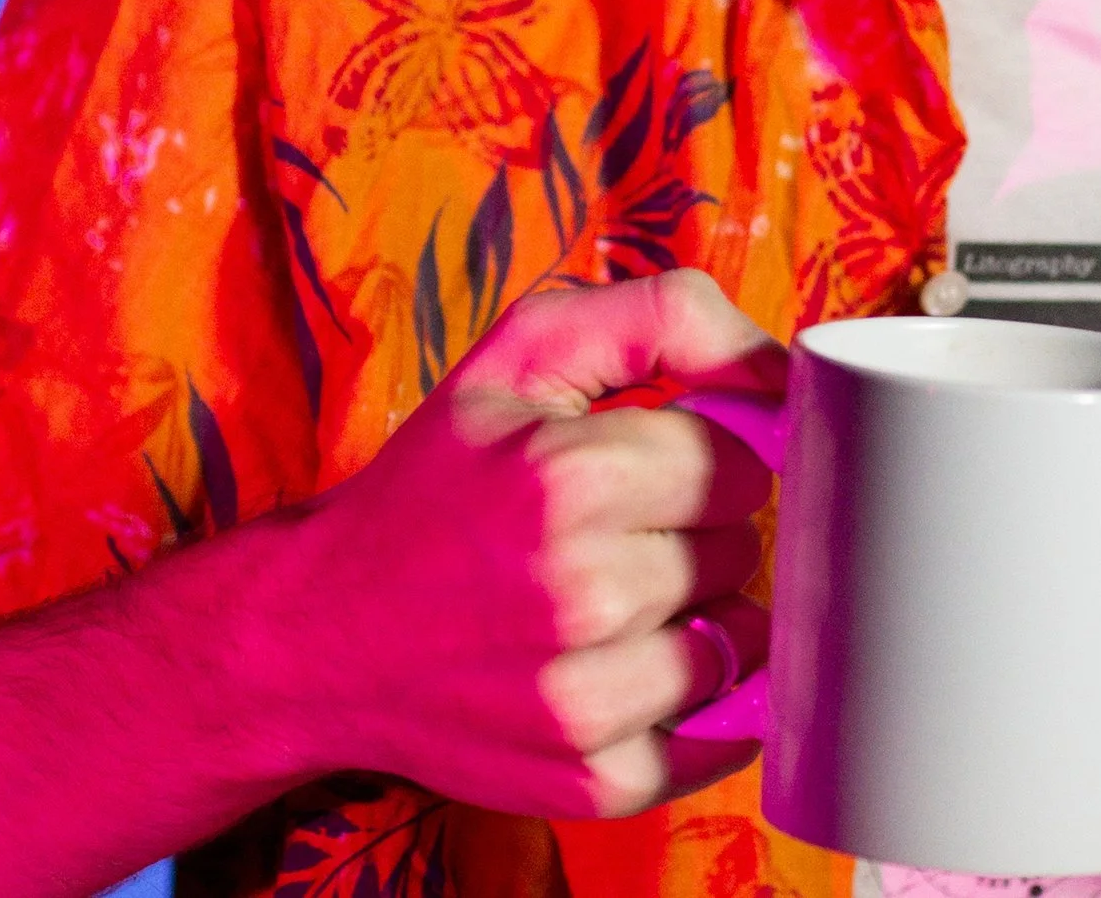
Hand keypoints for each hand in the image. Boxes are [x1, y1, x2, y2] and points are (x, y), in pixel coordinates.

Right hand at [278, 268, 783, 817]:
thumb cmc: (434, 481)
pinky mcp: (594, 782)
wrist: (321, 632)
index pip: (740, 460)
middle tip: (617, 530)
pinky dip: (693, 700)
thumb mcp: (522, 352)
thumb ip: (662, 317)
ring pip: (740, 641)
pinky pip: (721, 733)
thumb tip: (779, 364)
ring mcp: (587, 701)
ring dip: (699, 616)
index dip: (698, 453)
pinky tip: (627, 664)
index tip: (645, 464)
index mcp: (568, 476)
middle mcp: (581, 593)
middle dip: (695, 530)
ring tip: (618, 598)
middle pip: (740, 548)